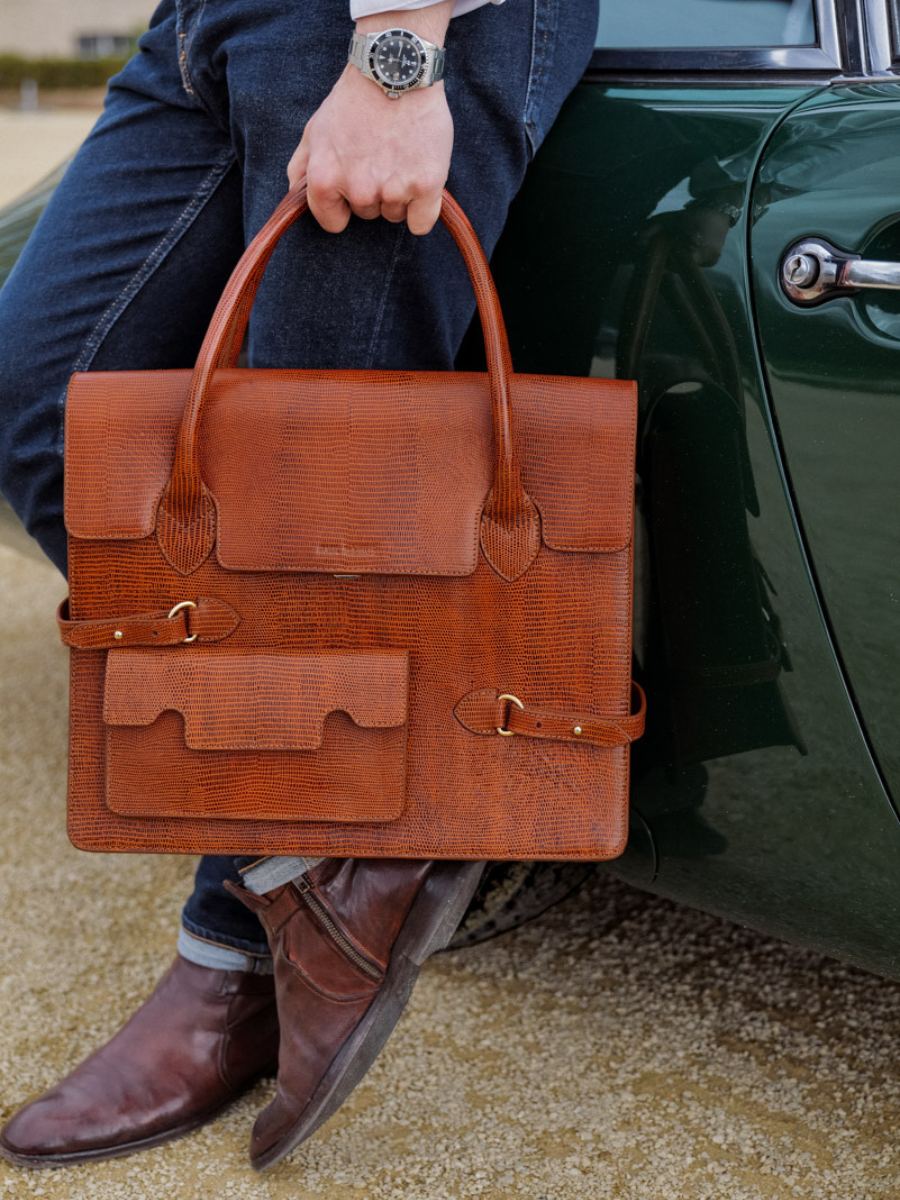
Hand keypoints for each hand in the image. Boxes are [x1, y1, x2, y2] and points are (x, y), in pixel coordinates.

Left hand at [287, 61, 453, 236]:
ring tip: (400, 156)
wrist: (395, 71)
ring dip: (399, 195)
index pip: (333, 222)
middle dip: (373, 193)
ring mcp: (393, 190)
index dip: (343, 205)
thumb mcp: (314, 130)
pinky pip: (421, 223)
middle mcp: (358, 191)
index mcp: (325, 181)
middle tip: (380, 156)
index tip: (353, 183)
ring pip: (394, 215)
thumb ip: (300, 167)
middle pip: (368, 215)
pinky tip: (420, 181)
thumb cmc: (353, 101)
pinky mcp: (426, 186)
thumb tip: (296, 196)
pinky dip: (422, 209)